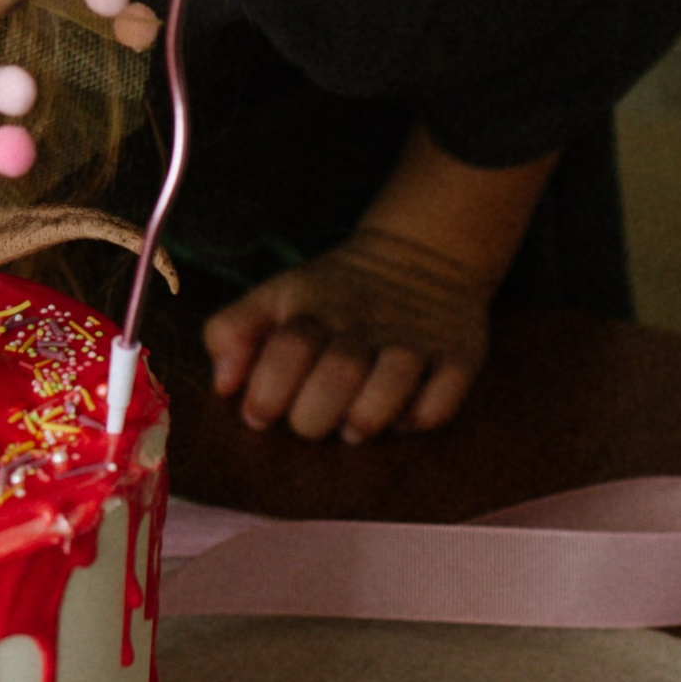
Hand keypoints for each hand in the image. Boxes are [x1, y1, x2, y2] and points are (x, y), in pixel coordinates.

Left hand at [201, 226, 495, 441]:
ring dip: (367, 418)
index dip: (267, 389)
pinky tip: (403, 417)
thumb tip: (223, 385)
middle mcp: (363, 321)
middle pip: (338, 373)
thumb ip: (232, 332)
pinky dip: (423, 414)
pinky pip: (445, 394)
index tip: (257, 414)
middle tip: (307, 424)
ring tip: (351, 427)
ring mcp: (413, 338)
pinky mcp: (458, 354)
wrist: (421, 254)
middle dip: (313, 416)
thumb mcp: (275, 297)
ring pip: (393, 384)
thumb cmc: (331, 296)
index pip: (287, 347)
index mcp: (312, 307)